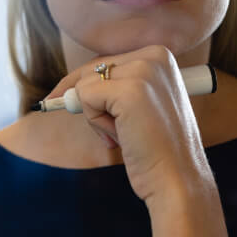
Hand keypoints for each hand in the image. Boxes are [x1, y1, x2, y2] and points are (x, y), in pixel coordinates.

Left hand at [43, 45, 209, 203]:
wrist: (178, 180)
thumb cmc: (157, 150)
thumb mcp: (139, 107)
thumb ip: (111, 90)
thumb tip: (67, 91)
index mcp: (160, 56)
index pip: (106, 63)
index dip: (84, 85)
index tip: (58, 97)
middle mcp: (155, 56)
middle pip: (93, 70)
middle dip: (91, 104)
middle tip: (116, 132)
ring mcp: (144, 71)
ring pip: (86, 84)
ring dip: (97, 117)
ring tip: (126, 135)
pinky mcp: (130, 90)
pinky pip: (84, 97)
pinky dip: (95, 122)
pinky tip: (121, 137)